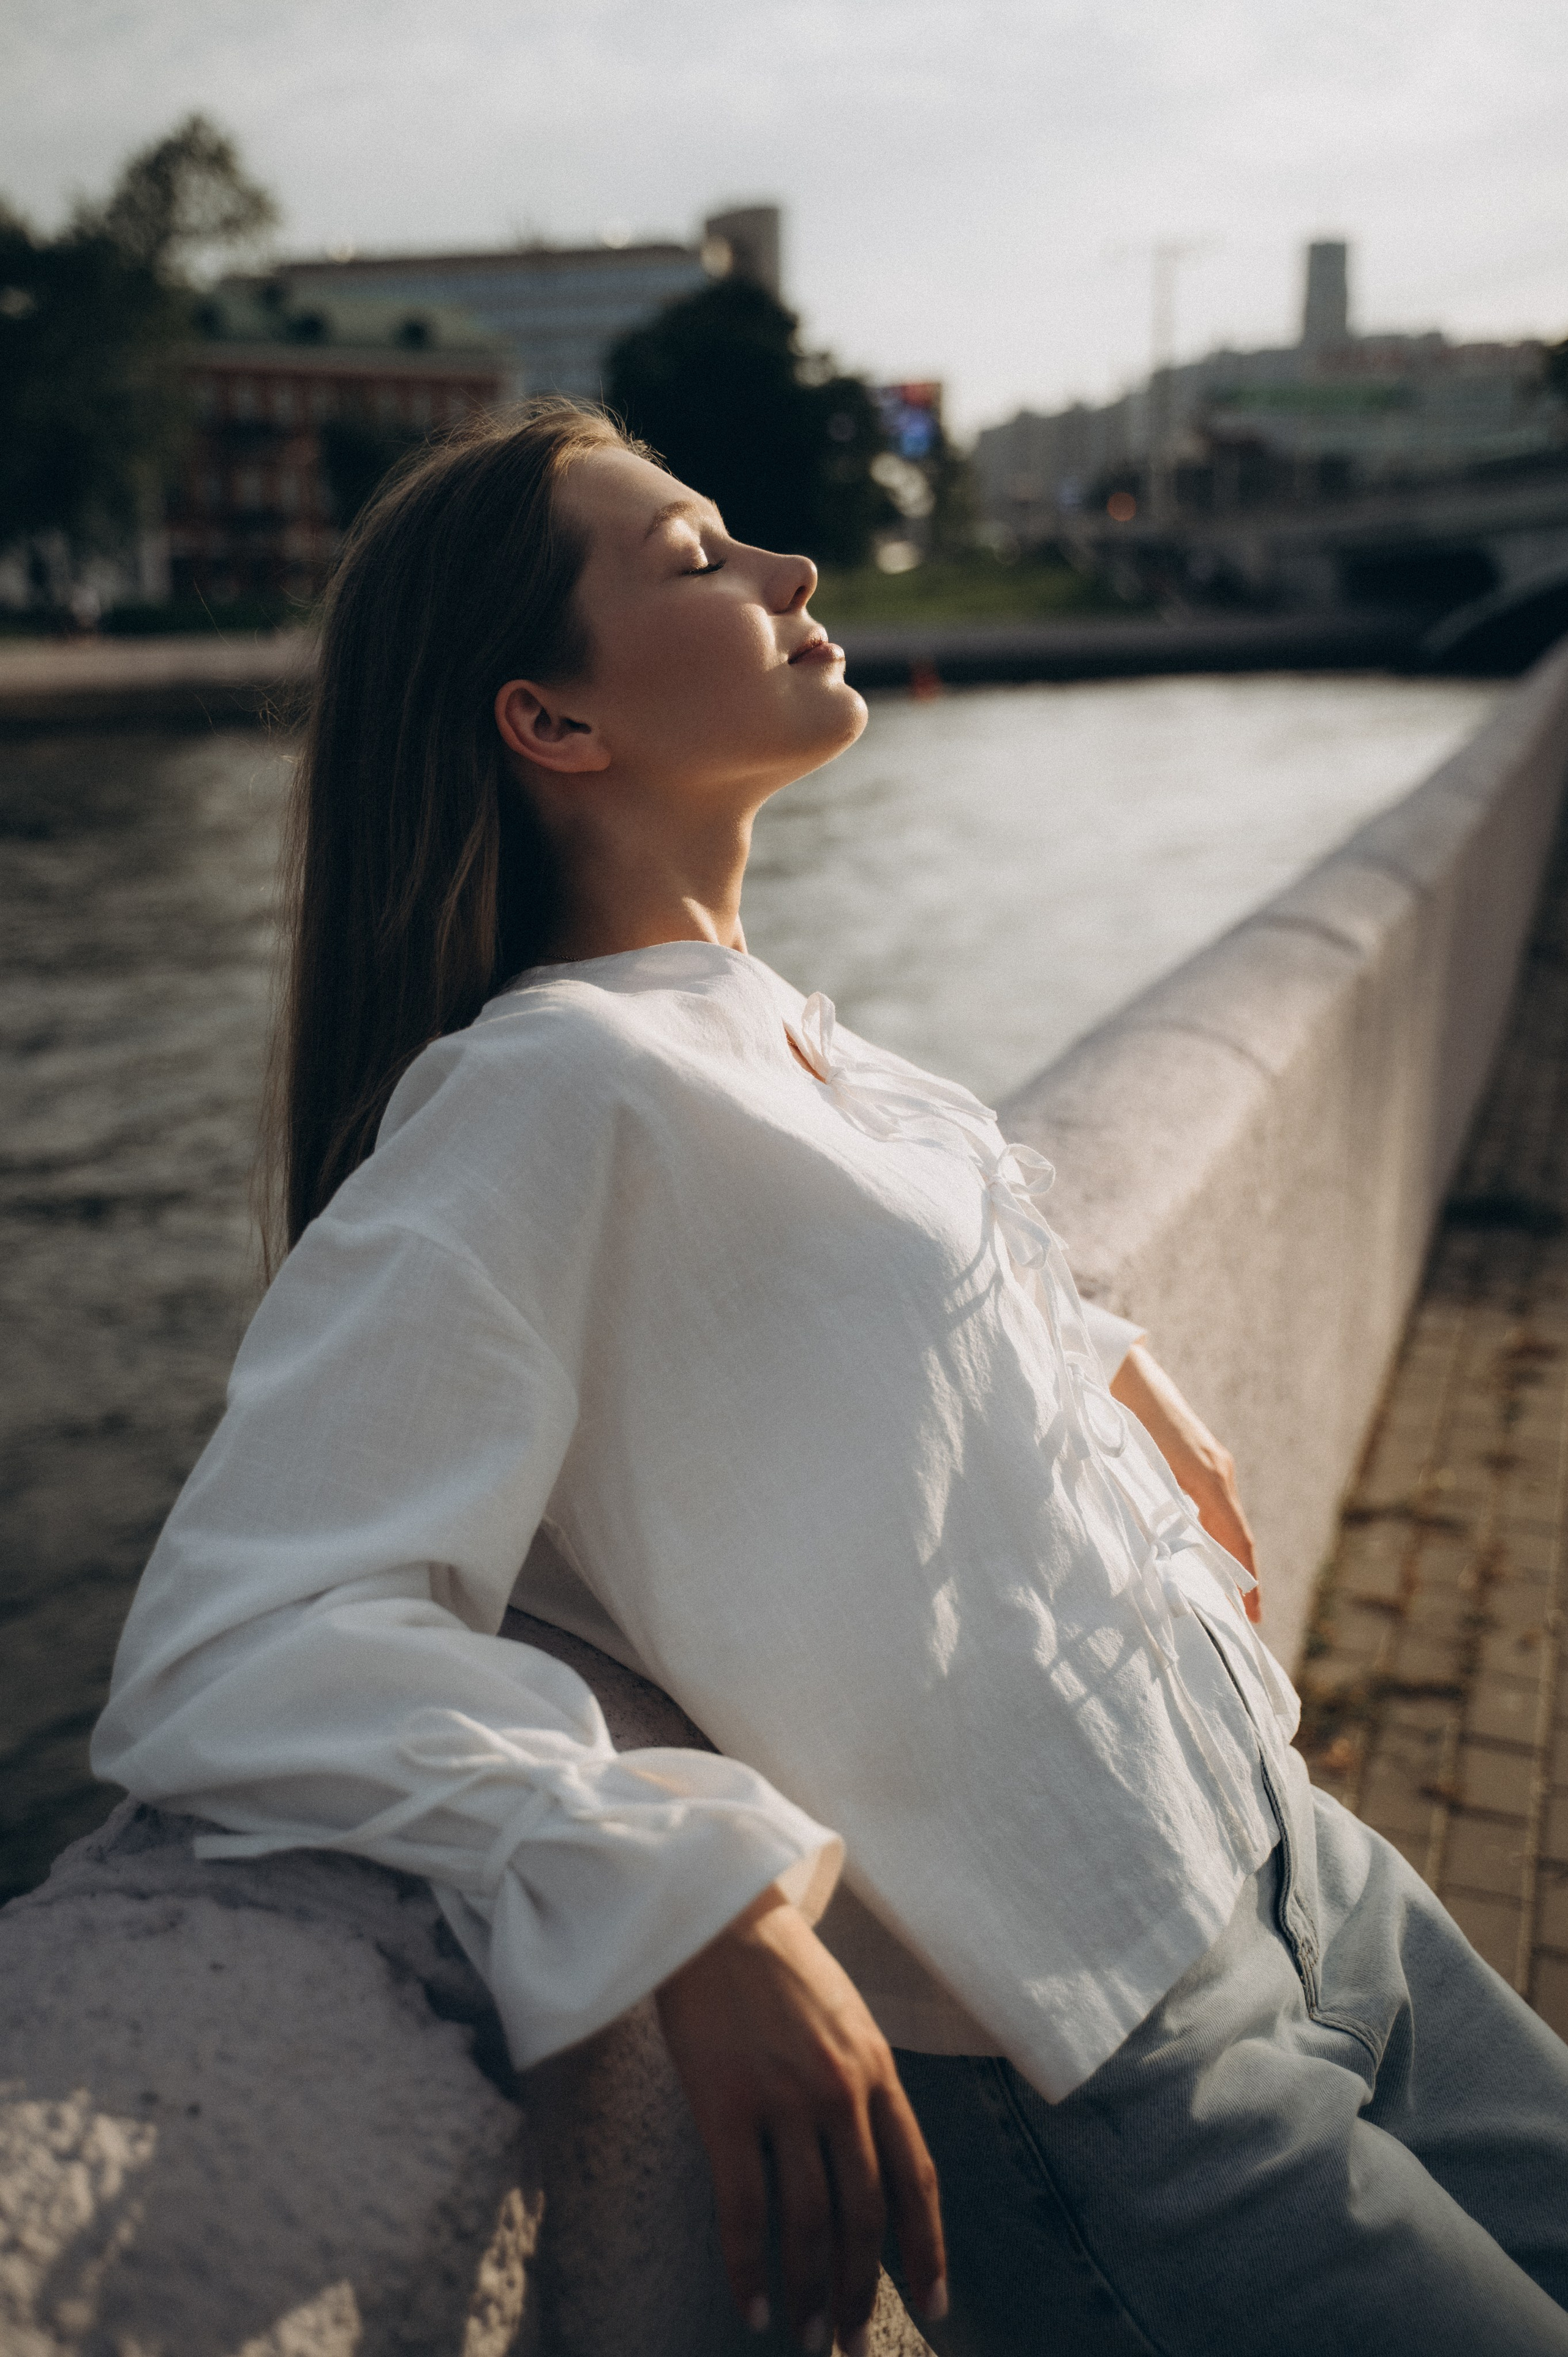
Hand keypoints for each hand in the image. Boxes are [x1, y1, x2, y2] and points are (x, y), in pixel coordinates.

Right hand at [656, 1883, 947, 2352]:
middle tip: (851, 2346)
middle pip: (864, 2216)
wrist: (715, 1911)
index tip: (932, 2307)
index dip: (927, 2250)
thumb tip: (871, 2161)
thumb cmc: (776, 1966)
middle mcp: (841, 2090)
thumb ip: (861, 2084)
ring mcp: (783, 2098)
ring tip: (803, 2338)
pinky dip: (748, 2267)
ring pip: (808, 2221)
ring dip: (808, 2293)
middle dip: (861, 2293)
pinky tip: (749, 2307)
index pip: (917, 2178)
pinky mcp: (724, 2104)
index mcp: (877, 2070)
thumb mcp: (845, 2019)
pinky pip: (741, 2206)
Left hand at [1110, 1343, 1261, 1623]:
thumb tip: (1161, 1550)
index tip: (1252, 1613)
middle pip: (1237, 1532)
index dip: (1245, 1576)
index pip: (1234, 1536)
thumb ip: (1151, 1504)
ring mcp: (1212, 1462)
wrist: (1123, 1370)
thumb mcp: (1137, 1465)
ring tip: (1229, 1594)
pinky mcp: (1200, 1457)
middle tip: (1247, 1619)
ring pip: (1227, 1519)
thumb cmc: (1124, 1416)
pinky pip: (1216, 1504)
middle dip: (1244, 1576)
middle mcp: (1217, 1470)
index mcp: (1206, 1476)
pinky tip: (1207, 1551)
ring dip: (1230, 1556)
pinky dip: (1218, 1533)